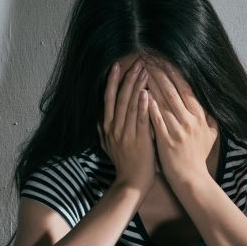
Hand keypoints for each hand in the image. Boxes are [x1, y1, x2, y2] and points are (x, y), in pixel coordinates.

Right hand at [97, 58, 157, 193]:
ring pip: (129, 105)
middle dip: (126, 79)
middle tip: (135, 62)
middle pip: (118, 98)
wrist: (131, 183)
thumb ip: (105, 130)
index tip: (117, 66)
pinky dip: (143, 105)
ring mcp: (125, 134)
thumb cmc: (125, 163)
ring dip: (136, 86)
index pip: (108, 99)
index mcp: (108, 127)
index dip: (112, 82)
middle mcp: (114, 128)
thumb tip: (100, 117)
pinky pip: (140, 120)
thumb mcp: (109, 145)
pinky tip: (147, 93)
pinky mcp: (138, 140)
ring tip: (143, 71)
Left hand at [144, 58, 218, 187]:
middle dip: (160, 72)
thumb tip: (208, 104)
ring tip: (142, 70)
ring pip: (164, 101)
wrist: (190, 178)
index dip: (174, 73)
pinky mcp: (166, 138)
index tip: (164, 60)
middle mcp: (190, 119)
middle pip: (173, 90)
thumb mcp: (211, 135)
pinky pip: (156, 117)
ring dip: (152, 83)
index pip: (186, 88)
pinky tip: (141, 93)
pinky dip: (149, 104)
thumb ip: (209, 118)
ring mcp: (178, 128)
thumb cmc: (198, 157)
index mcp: (199, 116)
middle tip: (149, 58)